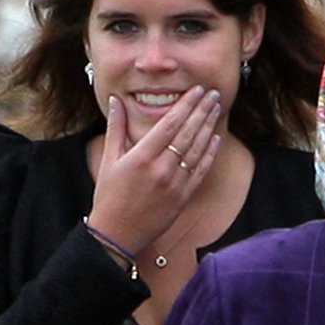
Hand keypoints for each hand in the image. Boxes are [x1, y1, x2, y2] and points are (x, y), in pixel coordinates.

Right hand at [86, 87, 223, 256]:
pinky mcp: (183, 197)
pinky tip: (215, 138)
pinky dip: (210, 153)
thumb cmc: (109, 197)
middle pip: (188, 133)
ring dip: (209, 127)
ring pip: (198, 149)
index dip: (186, 104)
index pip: (170, 123)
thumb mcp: (108, 160)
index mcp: (142, 157)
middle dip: (202, 110)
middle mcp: (161, 168)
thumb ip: (115, 128)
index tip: (196, 90)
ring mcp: (175, 184)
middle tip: (213, 94)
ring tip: (216, 109)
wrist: (118, 234)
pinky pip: (201, 170)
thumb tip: (116, 101)